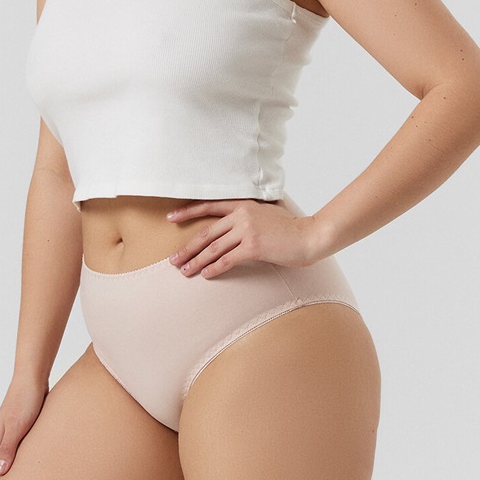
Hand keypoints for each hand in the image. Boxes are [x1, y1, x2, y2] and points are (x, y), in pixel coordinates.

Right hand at [0, 374, 48, 479]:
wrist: (33, 378)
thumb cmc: (26, 400)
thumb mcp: (17, 426)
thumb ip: (8, 448)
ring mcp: (8, 434)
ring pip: (1, 462)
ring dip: (0, 479)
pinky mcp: (20, 428)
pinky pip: (12, 453)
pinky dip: (12, 466)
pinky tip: (23, 470)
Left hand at [167, 198, 320, 278]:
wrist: (309, 236)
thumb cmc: (289, 228)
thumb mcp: (266, 213)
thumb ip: (249, 214)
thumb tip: (234, 222)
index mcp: (242, 204)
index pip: (208, 206)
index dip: (187, 212)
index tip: (170, 218)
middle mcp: (242, 215)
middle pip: (206, 233)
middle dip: (187, 247)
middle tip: (173, 259)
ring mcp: (247, 230)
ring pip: (213, 248)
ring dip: (196, 261)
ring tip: (185, 271)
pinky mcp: (253, 246)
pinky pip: (227, 259)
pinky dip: (214, 268)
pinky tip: (205, 274)